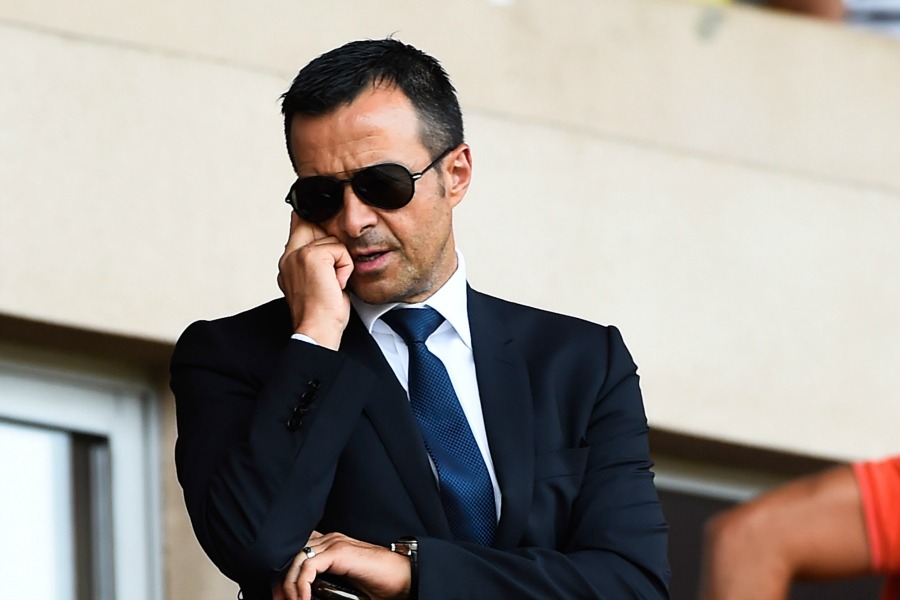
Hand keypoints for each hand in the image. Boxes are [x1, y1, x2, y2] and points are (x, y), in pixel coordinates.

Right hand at [278, 212, 353, 349]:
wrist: (318, 329)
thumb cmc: (321, 313)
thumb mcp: (318, 282)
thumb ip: (319, 261)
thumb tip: (331, 246)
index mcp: (288, 262)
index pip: (300, 224)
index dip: (316, 226)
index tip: (326, 241)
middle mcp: (289, 256)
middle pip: (315, 225)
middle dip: (332, 247)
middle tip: (333, 275)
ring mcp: (298, 254)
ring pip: (333, 240)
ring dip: (341, 263)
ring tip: (333, 283)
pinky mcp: (312, 256)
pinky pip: (340, 250)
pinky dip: (345, 268)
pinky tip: (337, 283)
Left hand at [281, 531, 410, 599]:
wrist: (403, 578)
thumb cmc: (380, 583)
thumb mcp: (344, 585)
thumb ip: (325, 586)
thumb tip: (305, 597)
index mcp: (330, 547)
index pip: (297, 553)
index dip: (284, 575)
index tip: (282, 597)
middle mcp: (330, 541)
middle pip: (292, 556)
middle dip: (282, 582)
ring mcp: (334, 543)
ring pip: (296, 560)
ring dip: (289, 586)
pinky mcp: (339, 551)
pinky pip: (308, 567)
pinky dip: (301, 585)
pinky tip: (303, 599)